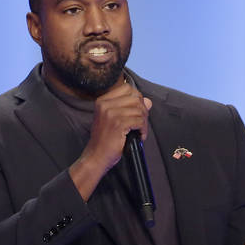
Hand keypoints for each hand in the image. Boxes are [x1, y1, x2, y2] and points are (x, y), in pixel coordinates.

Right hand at [70, 81, 151, 199]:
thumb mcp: (115, 119)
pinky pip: (139, 121)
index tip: (136, 111)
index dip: (137, 99)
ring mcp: (111, 113)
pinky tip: (138, 136)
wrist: (96, 156)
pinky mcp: (118, 124)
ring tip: (139, 131)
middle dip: (143, 111)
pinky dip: (143, 130)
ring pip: (139, 109)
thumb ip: (131, 108)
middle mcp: (105, 104)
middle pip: (136, 98)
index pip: (127, 88)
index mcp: (102, 101)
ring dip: (144, 122)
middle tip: (140, 124)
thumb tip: (148, 101)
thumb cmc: (105, 140)